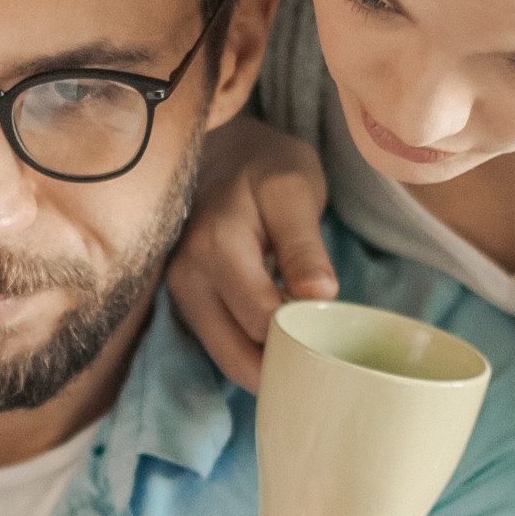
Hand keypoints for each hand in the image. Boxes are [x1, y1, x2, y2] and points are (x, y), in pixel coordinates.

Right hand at [164, 116, 336, 390]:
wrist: (221, 149)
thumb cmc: (265, 167)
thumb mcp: (295, 191)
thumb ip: (304, 247)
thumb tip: (319, 299)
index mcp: (217, 248)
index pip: (262, 321)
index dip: (302, 335)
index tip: (334, 327)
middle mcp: (188, 277)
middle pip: (237, 357)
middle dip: (282, 366)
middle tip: (325, 356)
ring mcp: (180, 293)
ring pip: (226, 359)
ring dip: (267, 365)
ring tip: (307, 349)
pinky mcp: (184, 300)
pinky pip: (220, 345)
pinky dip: (252, 353)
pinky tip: (281, 340)